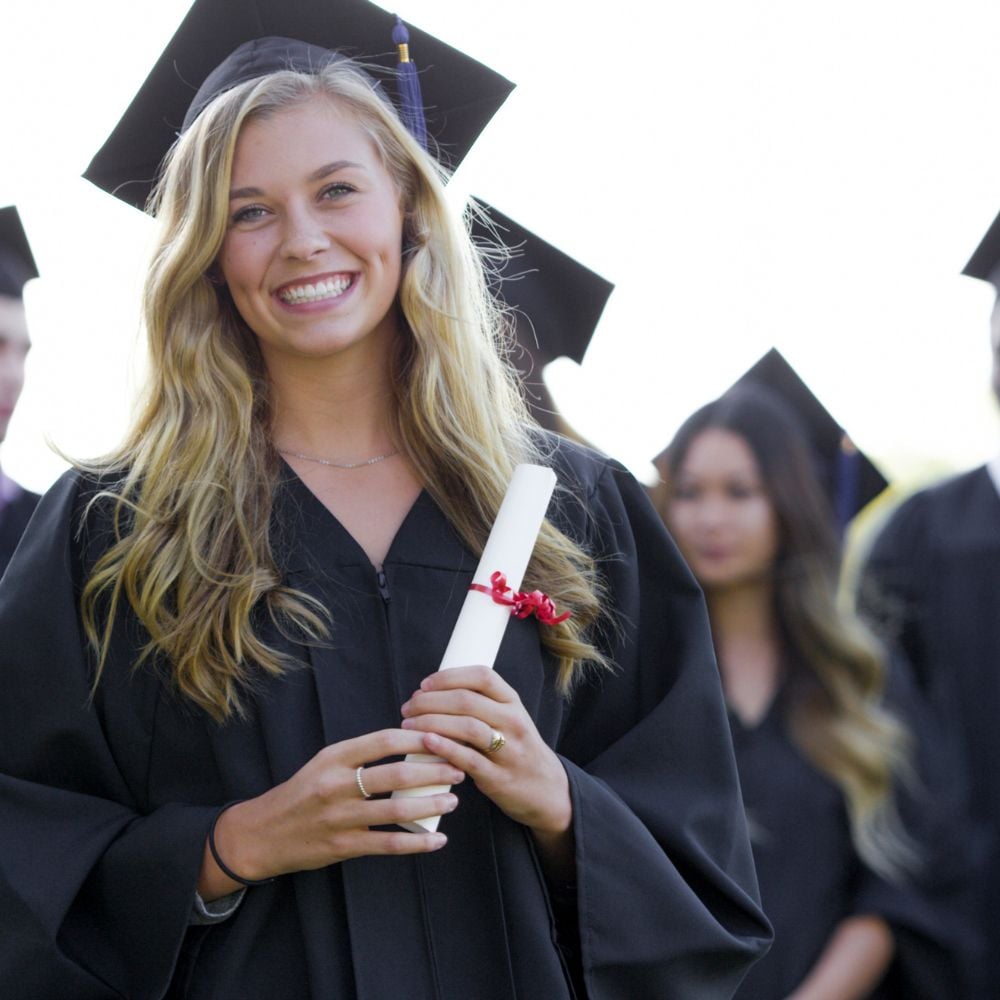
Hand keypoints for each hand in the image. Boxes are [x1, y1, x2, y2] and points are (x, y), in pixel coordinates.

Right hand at [199, 728, 464, 899]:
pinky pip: (387, 844)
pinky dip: (416, 843)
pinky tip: (438, 840)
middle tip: (458, 768)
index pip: (383, 741)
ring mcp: (340, 818)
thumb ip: (361, 754)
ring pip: (395, 811)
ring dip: (430, 805)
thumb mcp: (325, 762)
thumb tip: (410, 740)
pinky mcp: (343, 846)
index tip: (443, 735)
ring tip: (453, 801)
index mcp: (334, 757)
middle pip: (394, 775)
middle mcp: (336, 785)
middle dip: (432, 771)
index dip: (416, 737)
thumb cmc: (303, 792)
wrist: (263, 834)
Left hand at [399, 666, 571, 837]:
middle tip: (408, 707)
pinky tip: (425, 742)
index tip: (424, 684)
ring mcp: (509, 750)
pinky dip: (444, 748)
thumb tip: (432, 692)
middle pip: (467, 701)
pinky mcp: (499, 778)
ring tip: (408, 724)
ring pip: (467, 727)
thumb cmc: (517, 748)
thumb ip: (481, 704)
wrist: (547, 790)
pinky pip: (468, 759)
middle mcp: (514, 722)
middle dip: (430, 701)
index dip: (449, 676)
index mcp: (513, 702)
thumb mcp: (508, 718)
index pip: (482, 676)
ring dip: (431, 722)